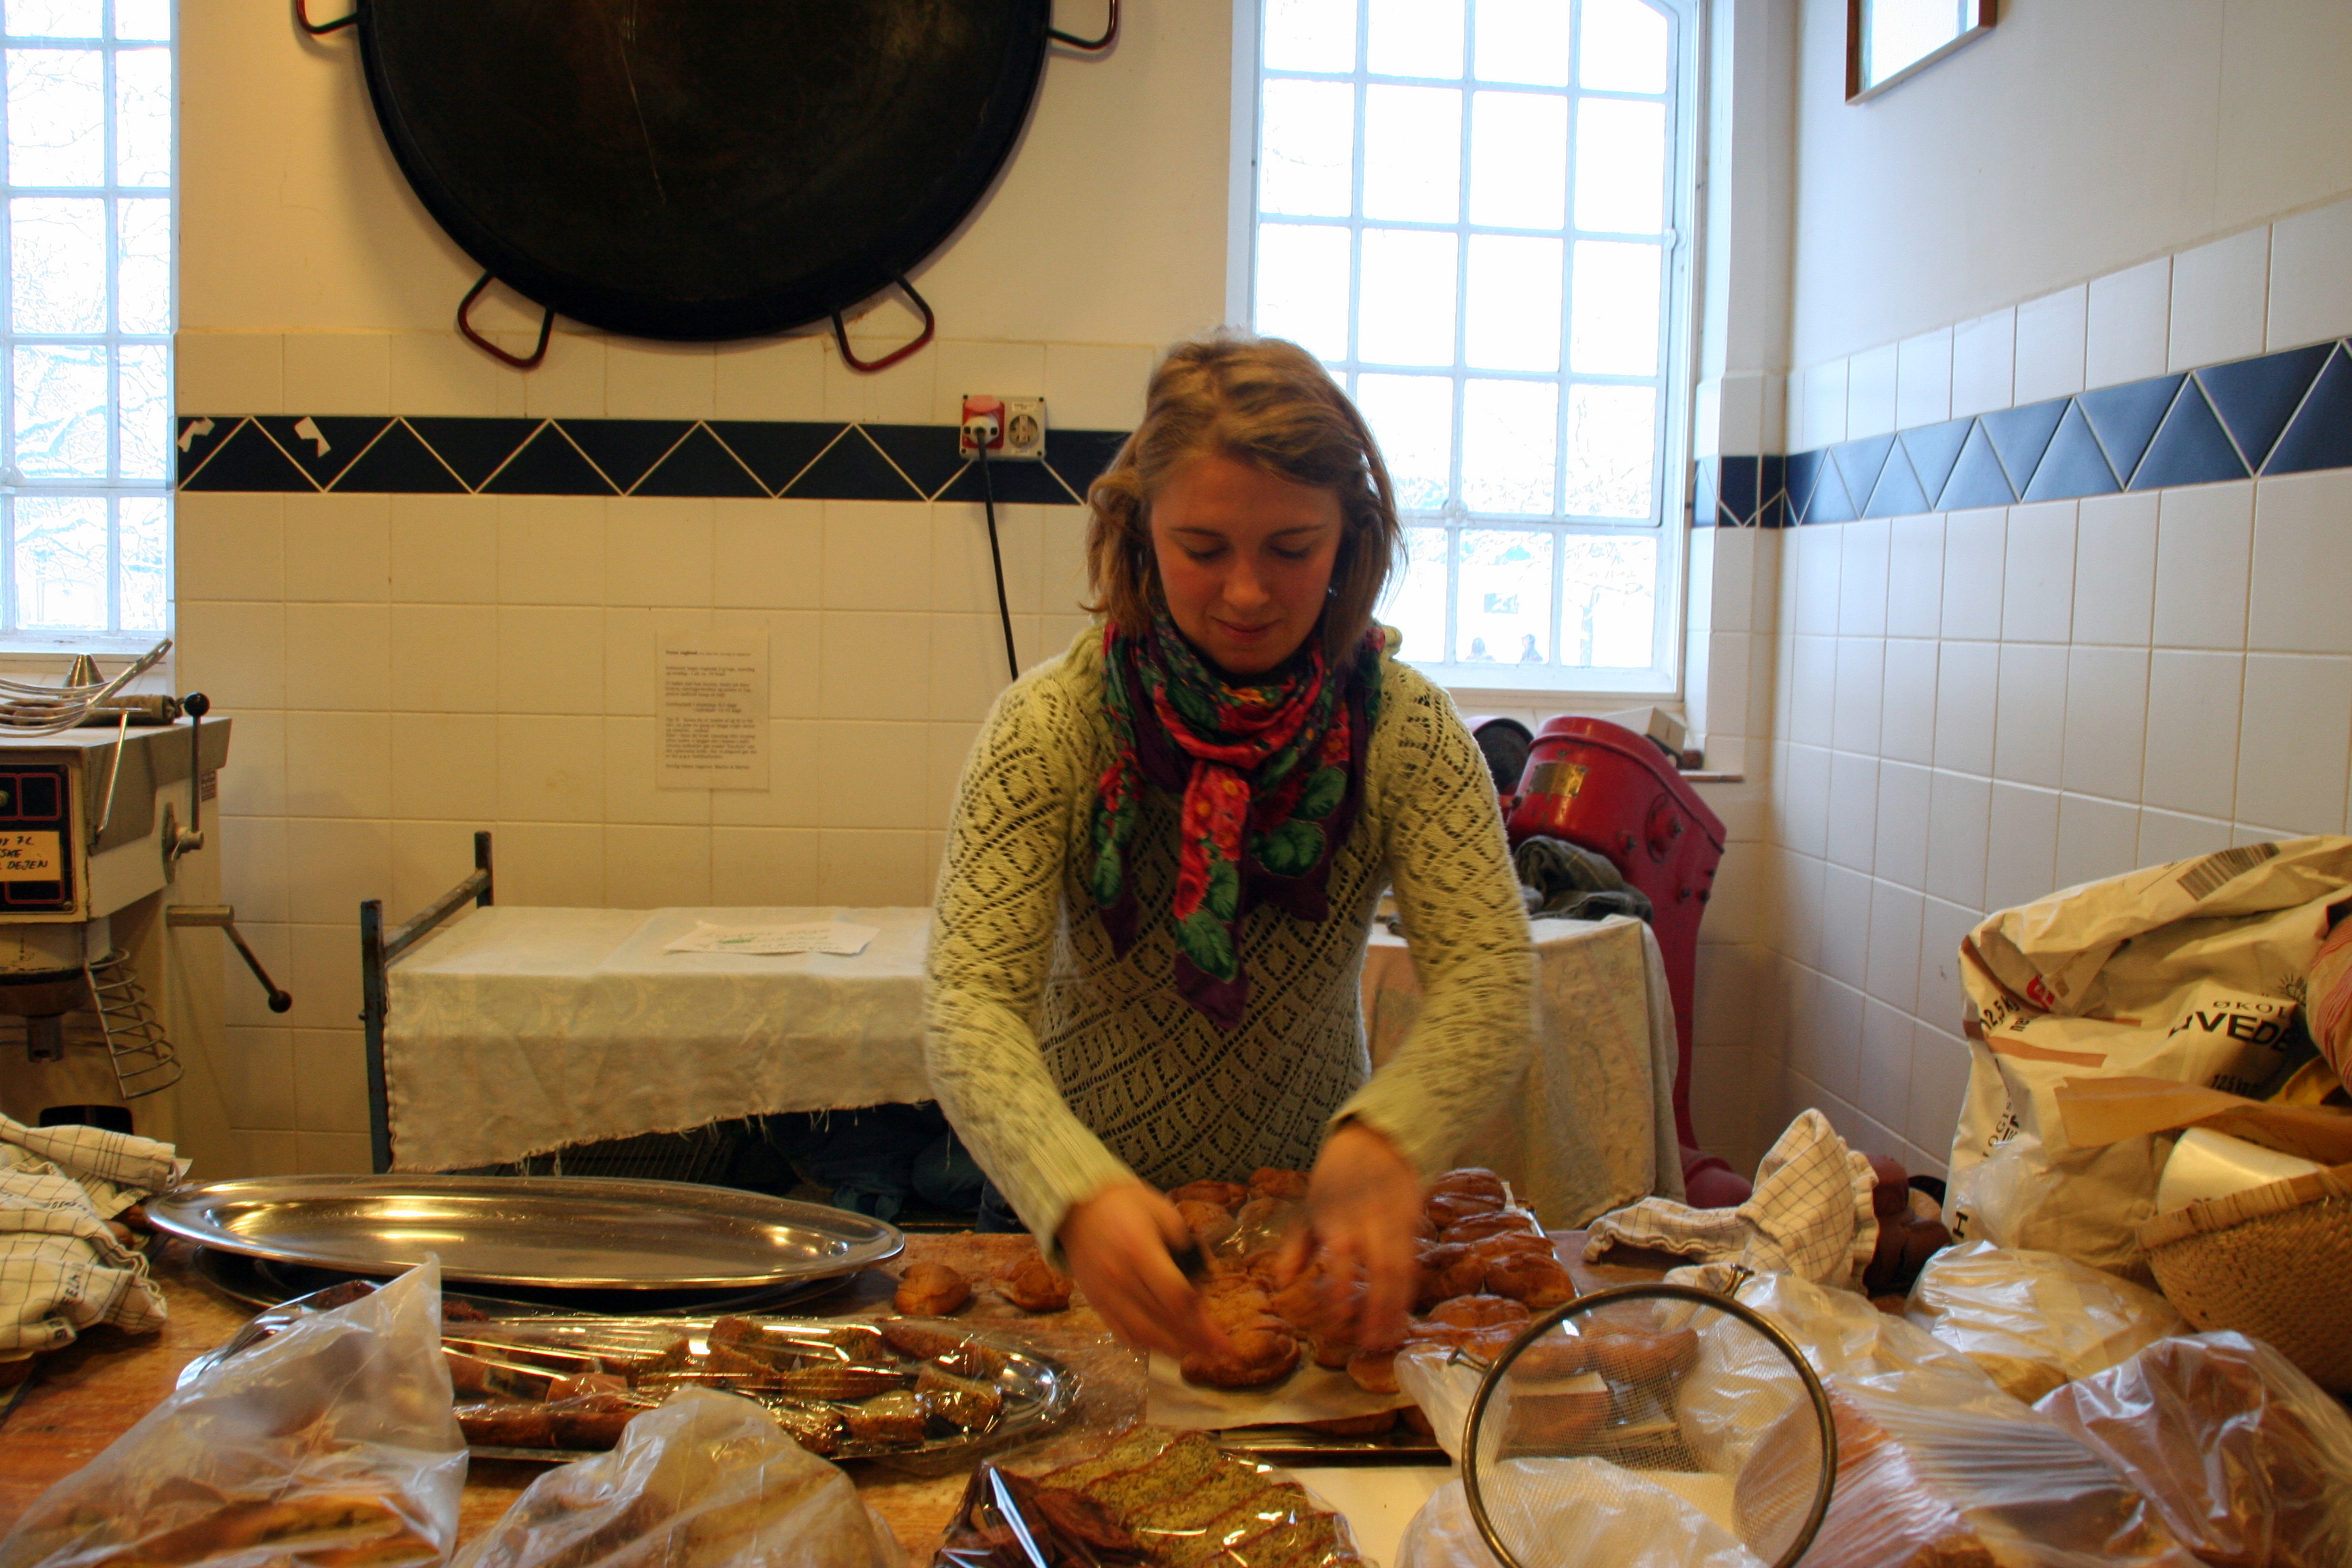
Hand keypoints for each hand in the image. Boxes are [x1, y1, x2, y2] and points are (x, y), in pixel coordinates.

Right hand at [1057, 1180, 1227, 1359]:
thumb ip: (1185, 1244)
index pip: (1176, 1298)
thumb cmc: (1125, 1204)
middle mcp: (1121, 1279)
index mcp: (1139, 1251)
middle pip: (1163, 1321)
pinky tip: (1166, 1347)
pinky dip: (1147, 1345)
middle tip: (1220, 1351)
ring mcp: (1106, 1295)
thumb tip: (1199, 1281)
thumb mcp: (1162, 1210)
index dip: (1202, 1321)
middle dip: (1196, 1340)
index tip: (1223, 1334)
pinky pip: (1123, 1333)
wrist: (1076, 1206)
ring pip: (1143, 1334)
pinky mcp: (1096, 1303)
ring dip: (1173, 1348)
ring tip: (1198, 1353)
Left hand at [1276, 1121, 1421, 1349]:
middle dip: (1378, 1310)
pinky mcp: (1413, 1227)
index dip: (1340, 1290)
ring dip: (1396, 1310)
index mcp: (1339, 1218)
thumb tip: (1281, 1283)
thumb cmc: (1335, 1182)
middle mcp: (1370, 1223)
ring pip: (1403, 1272)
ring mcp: (1396, 1225)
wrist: (1378, 1145)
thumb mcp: (1309, 1208)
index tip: (1337, 1320)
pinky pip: (1414, 1266)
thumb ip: (1295, 1247)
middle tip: (1369, 1344)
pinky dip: (1408, 1295)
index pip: (1341, 1259)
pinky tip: (1400, 1318)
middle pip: (1381, 1270)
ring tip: (1388, 1340)